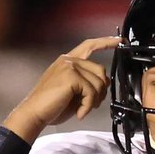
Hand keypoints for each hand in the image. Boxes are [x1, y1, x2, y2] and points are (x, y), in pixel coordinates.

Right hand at [4, 37, 121, 142]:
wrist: (35, 112)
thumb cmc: (51, 106)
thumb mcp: (74, 92)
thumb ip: (88, 83)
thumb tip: (105, 83)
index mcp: (68, 61)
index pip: (90, 46)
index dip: (106, 42)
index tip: (119, 41)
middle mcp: (69, 60)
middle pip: (100, 70)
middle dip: (101, 91)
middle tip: (92, 104)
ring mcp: (69, 66)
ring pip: (98, 82)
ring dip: (94, 101)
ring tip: (83, 109)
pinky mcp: (71, 76)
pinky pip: (92, 92)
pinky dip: (88, 106)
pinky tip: (80, 112)